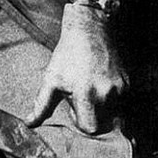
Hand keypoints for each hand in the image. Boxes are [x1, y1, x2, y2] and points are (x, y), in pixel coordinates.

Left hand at [26, 2, 127, 134]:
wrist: (89, 29)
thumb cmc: (67, 54)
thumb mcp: (51, 78)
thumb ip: (41, 105)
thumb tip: (30, 124)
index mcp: (86, 93)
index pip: (89, 128)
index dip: (80, 121)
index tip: (74, 107)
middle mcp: (106, 93)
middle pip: (102, 124)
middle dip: (92, 115)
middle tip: (82, 96)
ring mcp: (120, 88)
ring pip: (113, 113)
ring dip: (101, 106)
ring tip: (91, 86)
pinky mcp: (128, 83)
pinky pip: (121, 102)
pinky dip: (111, 98)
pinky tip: (100, 81)